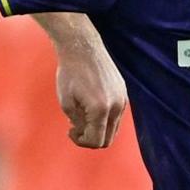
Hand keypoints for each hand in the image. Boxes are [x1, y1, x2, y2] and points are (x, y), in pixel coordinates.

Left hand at [44, 18, 126, 148]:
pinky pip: (116, 115)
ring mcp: (123, 99)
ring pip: (113, 128)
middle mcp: (116, 106)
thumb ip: (77, 123)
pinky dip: (104, 117)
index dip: (80, 141)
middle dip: (90, 138)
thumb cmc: (70, 73)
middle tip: (75, 127)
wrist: (82, 47)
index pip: (95, 141)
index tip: (69, 130)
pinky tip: (90, 106)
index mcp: (101, 109)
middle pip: (108, 140)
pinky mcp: (123, 92)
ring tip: (81, 115)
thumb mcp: (66, 102)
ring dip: (98, 128)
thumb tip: (85, 134)